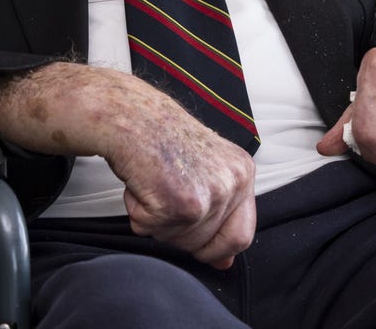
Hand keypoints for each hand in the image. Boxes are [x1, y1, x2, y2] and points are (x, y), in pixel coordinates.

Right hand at [0, 62, 255, 268]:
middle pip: (208, 246)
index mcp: (243, 172)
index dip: (214, 247)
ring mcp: (208, 194)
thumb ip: (220, 214)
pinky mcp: (179, 203)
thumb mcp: (204, 170)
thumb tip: (225, 262)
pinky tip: (141, 181)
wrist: (132, 114)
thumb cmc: (162, 139)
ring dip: (156, 220)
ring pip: (179, 241)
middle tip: (163, 194)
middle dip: (179, 232)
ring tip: (153, 182)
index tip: (193, 235)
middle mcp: (232, 182)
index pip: (242, 236)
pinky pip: (152, 230)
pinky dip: (138, 212)